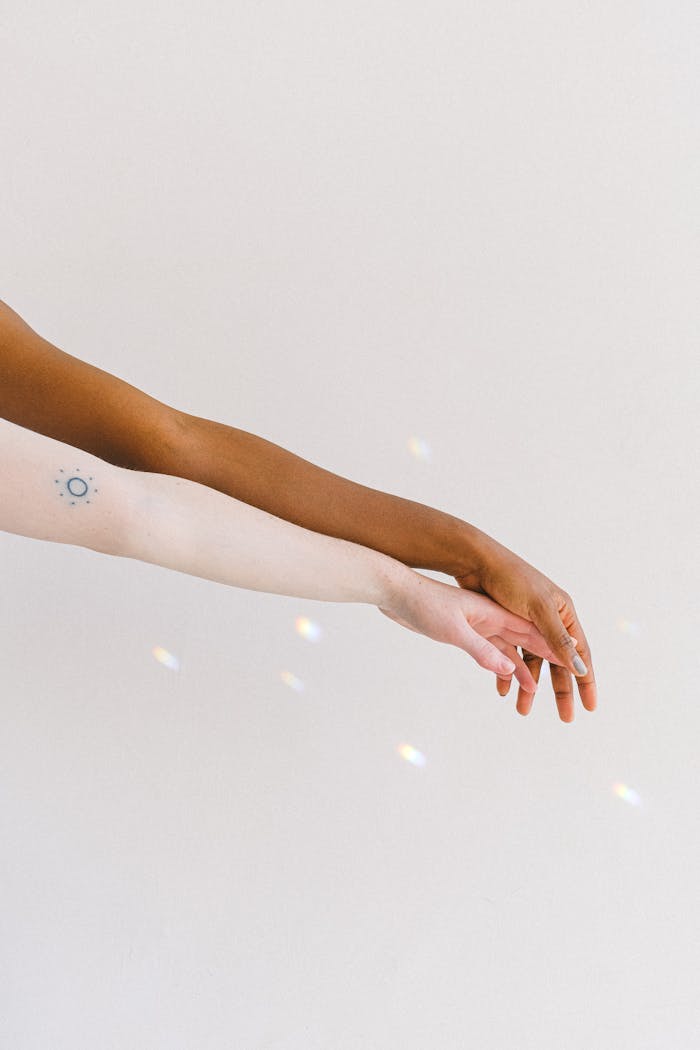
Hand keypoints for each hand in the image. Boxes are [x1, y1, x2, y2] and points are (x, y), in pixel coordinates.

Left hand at [378, 567, 567, 696]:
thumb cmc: (427, 601)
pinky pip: (493, 651)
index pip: (547, 638)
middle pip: (537, 648)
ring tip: (529, 706)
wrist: (397, 589)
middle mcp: (503, 614)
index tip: (582, 684)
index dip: (566, 660)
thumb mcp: (455, 628)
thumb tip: (513, 672)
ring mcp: (486, 622)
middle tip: (565, 707)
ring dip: (524, 677)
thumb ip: (485, 649)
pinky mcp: (468, 629)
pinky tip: (504, 685)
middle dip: (552, 676)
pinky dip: (501, 668)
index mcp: (505, 610)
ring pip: (514, 653)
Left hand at [453, 535, 595, 721]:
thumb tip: (580, 669)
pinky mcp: (504, 625)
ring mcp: (526, 624)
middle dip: (560, 690)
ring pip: (532, 662)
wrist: (475, 562)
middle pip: (558, 662)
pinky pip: (510, 655)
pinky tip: (503, 689)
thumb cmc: (511, 579)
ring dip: (528, 686)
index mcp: (563, 614)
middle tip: (564, 718)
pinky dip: (508, 672)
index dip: (586, 681)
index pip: (580, 654)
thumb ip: (558, 640)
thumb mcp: (538, 610)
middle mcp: (548, 620)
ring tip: (522, 711)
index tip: (590, 707)